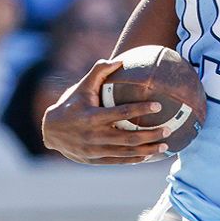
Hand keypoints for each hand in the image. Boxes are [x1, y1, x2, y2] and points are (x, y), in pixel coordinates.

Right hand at [41, 58, 170, 163]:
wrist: (50, 131)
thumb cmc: (71, 104)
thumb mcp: (82, 87)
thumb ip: (99, 71)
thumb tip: (120, 59)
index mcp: (92, 117)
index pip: (121, 113)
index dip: (140, 109)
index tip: (158, 105)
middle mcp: (94, 136)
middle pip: (128, 137)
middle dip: (151, 135)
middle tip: (168, 129)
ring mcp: (94, 150)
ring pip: (126, 153)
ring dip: (147, 150)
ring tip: (165, 146)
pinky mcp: (95, 160)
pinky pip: (118, 161)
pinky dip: (134, 159)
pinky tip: (148, 155)